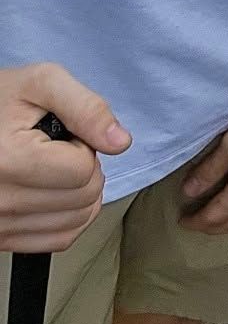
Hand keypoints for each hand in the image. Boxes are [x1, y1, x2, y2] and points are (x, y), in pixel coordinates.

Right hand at [0, 64, 129, 252]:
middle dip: (84, 168)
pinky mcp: (2, 238)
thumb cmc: (1, 101)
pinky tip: (55, 192)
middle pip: (84, 198)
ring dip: (79, 192)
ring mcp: (0, 224)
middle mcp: (1, 200)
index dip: (84, 146)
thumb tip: (120, 142)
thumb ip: (86, 108)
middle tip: (57, 150)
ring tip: (51, 168)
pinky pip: (60, 240)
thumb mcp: (41, 83)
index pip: (83, 171)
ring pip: (77, 221)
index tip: (61, 134)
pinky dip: (70, 217)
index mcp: (8, 160)